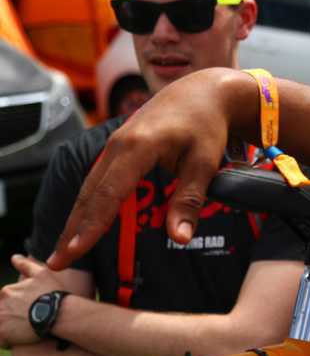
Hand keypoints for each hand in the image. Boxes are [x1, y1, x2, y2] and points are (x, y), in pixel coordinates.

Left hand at [0, 255, 65, 346]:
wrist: (60, 314)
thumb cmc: (52, 293)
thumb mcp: (42, 274)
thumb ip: (25, 265)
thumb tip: (14, 257)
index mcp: (6, 291)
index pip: (4, 300)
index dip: (14, 305)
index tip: (25, 309)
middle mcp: (0, 305)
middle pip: (2, 312)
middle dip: (10, 315)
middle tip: (27, 320)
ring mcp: (1, 320)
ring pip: (1, 324)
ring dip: (9, 327)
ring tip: (24, 329)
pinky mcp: (3, 335)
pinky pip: (2, 341)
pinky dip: (7, 341)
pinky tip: (21, 338)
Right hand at [47, 68, 238, 270]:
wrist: (203, 93)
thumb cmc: (206, 127)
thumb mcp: (205, 163)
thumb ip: (189, 201)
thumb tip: (180, 238)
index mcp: (138, 147)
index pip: (109, 194)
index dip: (92, 226)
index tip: (75, 251)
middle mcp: (118, 145)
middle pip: (90, 193)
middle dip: (73, 229)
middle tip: (57, 262)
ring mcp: (114, 144)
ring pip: (89, 187)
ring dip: (75, 219)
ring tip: (63, 250)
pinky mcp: (117, 147)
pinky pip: (96, 179)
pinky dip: (86, 203)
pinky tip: (80, 223)